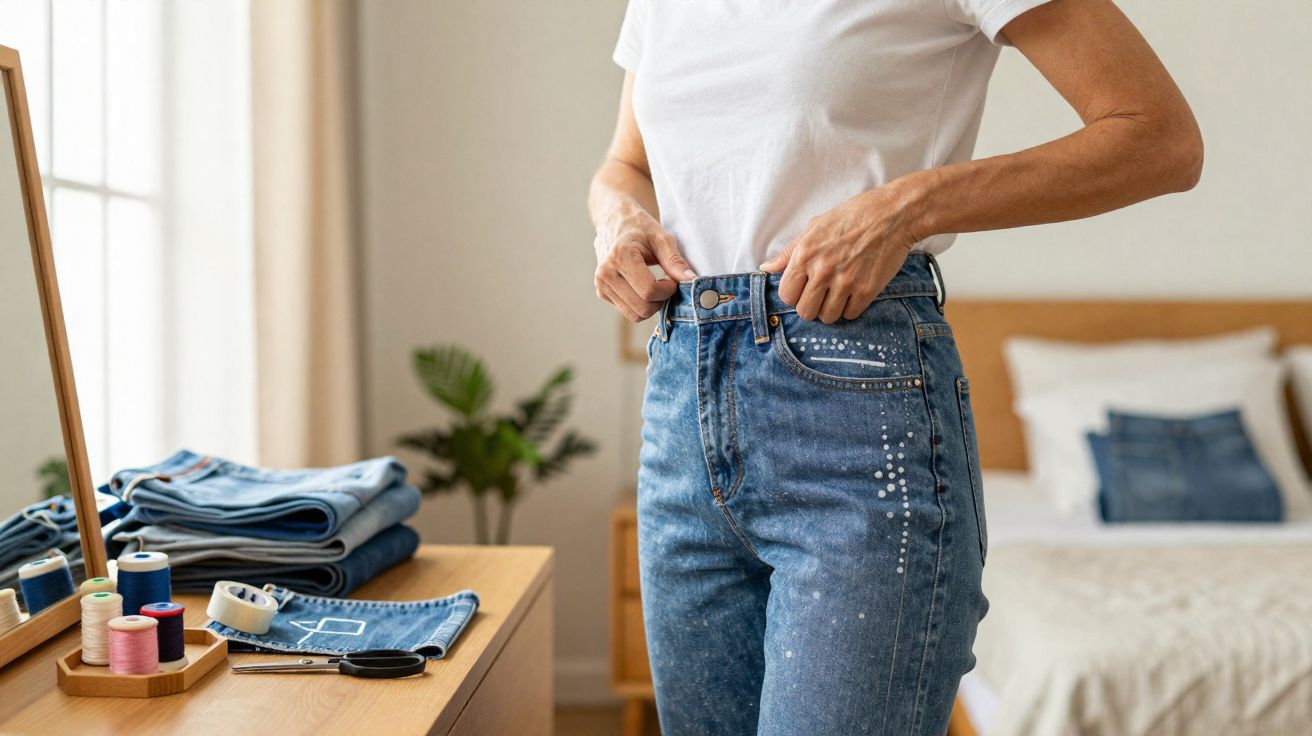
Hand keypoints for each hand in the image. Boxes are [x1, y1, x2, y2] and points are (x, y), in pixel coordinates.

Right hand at [594, 198, 695, 321]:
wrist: (615, 222)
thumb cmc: (640, 228)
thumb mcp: (661, 239)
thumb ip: (675, 261)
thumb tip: (692, 281)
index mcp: (620, 257)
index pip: (649, 291)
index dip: (668, 290)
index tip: (673, 279)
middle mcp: (606, 274)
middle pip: (642, 308)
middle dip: (661, 300)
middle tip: (666, 284)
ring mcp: (601, 285)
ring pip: (635, 315)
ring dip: (651, 305)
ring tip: (655, 285)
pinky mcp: (602, 293)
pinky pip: (628, 312)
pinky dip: (641, 305)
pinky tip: (644, 288)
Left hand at [761, 184, 919, 323]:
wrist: (892, 215)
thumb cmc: (851, 217)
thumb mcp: (814, 227)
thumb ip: (789, 252)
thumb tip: (766, 268)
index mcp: (805, 255)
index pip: (786, 295)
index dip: (794, 294)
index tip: (804, 288)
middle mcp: (822, 271)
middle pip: (805, 312)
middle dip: (811, 306)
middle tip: (821, 295)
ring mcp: (845, 282)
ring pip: (827, 317)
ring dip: (831, 310)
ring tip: (838, 295)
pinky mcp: (867, 290)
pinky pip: (851, 315)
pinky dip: (851, 308)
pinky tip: (854, 293)